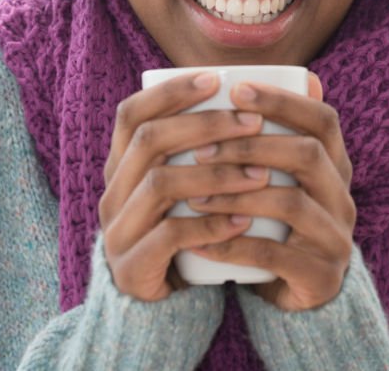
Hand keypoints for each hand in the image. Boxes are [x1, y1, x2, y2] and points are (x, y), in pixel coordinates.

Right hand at [98, 71, 271, 301]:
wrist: (156, 309)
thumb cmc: (184, 232)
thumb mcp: (188, 187)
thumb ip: (207, 148)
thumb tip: (276, 97)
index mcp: (120, 167)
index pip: (131, 114)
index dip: (170, 92)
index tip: (215, 79)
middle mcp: (111, 194)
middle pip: (150, 141)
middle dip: (205, 125)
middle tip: (253, 123)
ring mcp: (117, 231)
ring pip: (161, 184)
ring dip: (215, 174)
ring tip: (260, 174)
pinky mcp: (132, 268)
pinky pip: (170, 236)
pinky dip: (210, 224)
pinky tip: (244, 220)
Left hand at [186, 74, 355, 310]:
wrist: (296, 298)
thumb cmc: (277, 226)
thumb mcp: (280, 179)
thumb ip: (271, 137)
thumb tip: (250, 80)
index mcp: (336, 167)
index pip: (323, 119)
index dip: (283, 101)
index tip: (236, 90)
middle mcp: (343, 198)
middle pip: (309, 155)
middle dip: (252, 146)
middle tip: (202, 148)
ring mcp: (336, 238)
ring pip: (292, 204)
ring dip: (237, 195)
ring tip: (194, 195)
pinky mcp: (320, 276)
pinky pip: (276, 256)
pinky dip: (233, 245)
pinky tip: (199, 240)